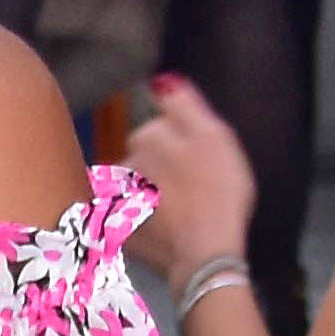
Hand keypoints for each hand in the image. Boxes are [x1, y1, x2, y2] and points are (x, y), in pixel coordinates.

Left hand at [129, 69, 256, 289]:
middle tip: (190, 189)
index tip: (197, 161)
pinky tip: (161, 232)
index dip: (178, 144)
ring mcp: (116, 201)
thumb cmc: (218, 193)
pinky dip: (136, 223)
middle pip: (139, 159)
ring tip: (176, 214)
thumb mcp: (215, 137)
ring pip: (131, 189)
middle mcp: (124, 165)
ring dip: (145, 196)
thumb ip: (185, 105)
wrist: (206, 254)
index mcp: (147, 137)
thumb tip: (160, 82)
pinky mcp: (116, 233)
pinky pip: (122, 221)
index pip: (155, 129)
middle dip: (157, 168)